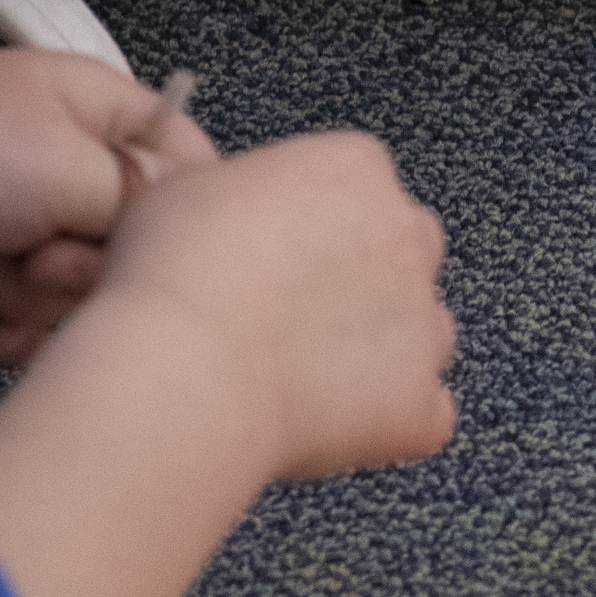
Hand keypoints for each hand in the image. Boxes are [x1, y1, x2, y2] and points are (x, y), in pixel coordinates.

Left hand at [0, 52, 212, 364]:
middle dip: (83, 263)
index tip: (138, 246)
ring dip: (32, 290)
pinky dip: (11, 323)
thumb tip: (178, 226)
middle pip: (129, 239)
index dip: (175, 216)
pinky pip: (31, 309)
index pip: (187, 165)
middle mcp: (73, 159)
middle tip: (39, 257)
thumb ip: (145, 198)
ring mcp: (25, 212)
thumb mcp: (70, 168)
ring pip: (78, 282)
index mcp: (106, 110)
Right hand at [83, 132, 457, 481]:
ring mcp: (424, 319)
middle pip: (407, 248)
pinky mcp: (420, 400)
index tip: (270, 253)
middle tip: (292, 315)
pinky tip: (327, 427)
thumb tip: (232, 212)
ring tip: (303, 377)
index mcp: (356, 168)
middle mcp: (407, 233)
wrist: (183, 369)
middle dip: (365, 277)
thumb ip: (236, 190)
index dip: (314, 223)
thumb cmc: (171, 270)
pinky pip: (424, 411)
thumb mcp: (184, 190)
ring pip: (424, 329)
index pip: (360, 182)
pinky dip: (388, 420)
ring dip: (381, 349)